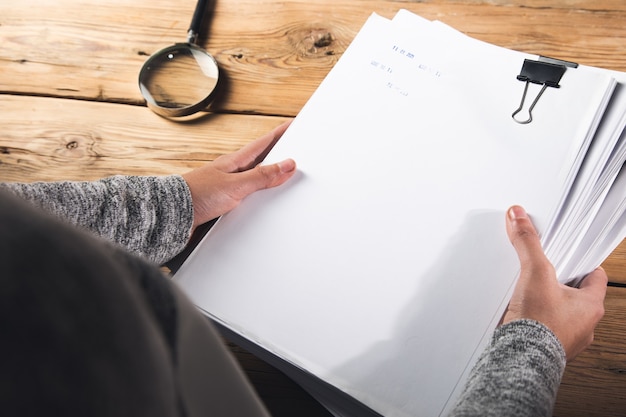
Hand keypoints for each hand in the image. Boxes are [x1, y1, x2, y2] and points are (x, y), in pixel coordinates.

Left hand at [182, 121, 295, 228]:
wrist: (173, 214)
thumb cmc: (198, 195)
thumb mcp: (236, 185)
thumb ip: (262, 176)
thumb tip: (287, 165)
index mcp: (236, 162)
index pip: (264, 143)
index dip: (280, 133)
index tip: (293, 124)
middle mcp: (231, 171)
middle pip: (260, 158)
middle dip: (277, 151)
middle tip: (291, 144)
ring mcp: (226, 185)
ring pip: (254, 176)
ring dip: (267, 173)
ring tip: (281, 171)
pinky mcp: (222, 201)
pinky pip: (246, 193)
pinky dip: (258, 192)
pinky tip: (259, 197)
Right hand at [501, 205, 607, 359]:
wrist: (521, 358)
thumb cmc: (538, 325)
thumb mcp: (534, 273)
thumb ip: (527, 243)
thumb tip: (519, 218)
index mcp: (591, 306)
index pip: (595, 277)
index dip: (582, 263)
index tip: (570, 257)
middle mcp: (585, 325)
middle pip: (576, 294)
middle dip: (559, 283)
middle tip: (543, 274)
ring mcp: (568, 338)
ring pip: (562, 312)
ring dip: (548, 303)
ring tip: (530, 295)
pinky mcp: (549, 347)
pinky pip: (548, 328)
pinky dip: (537, 320)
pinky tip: (523, 314)